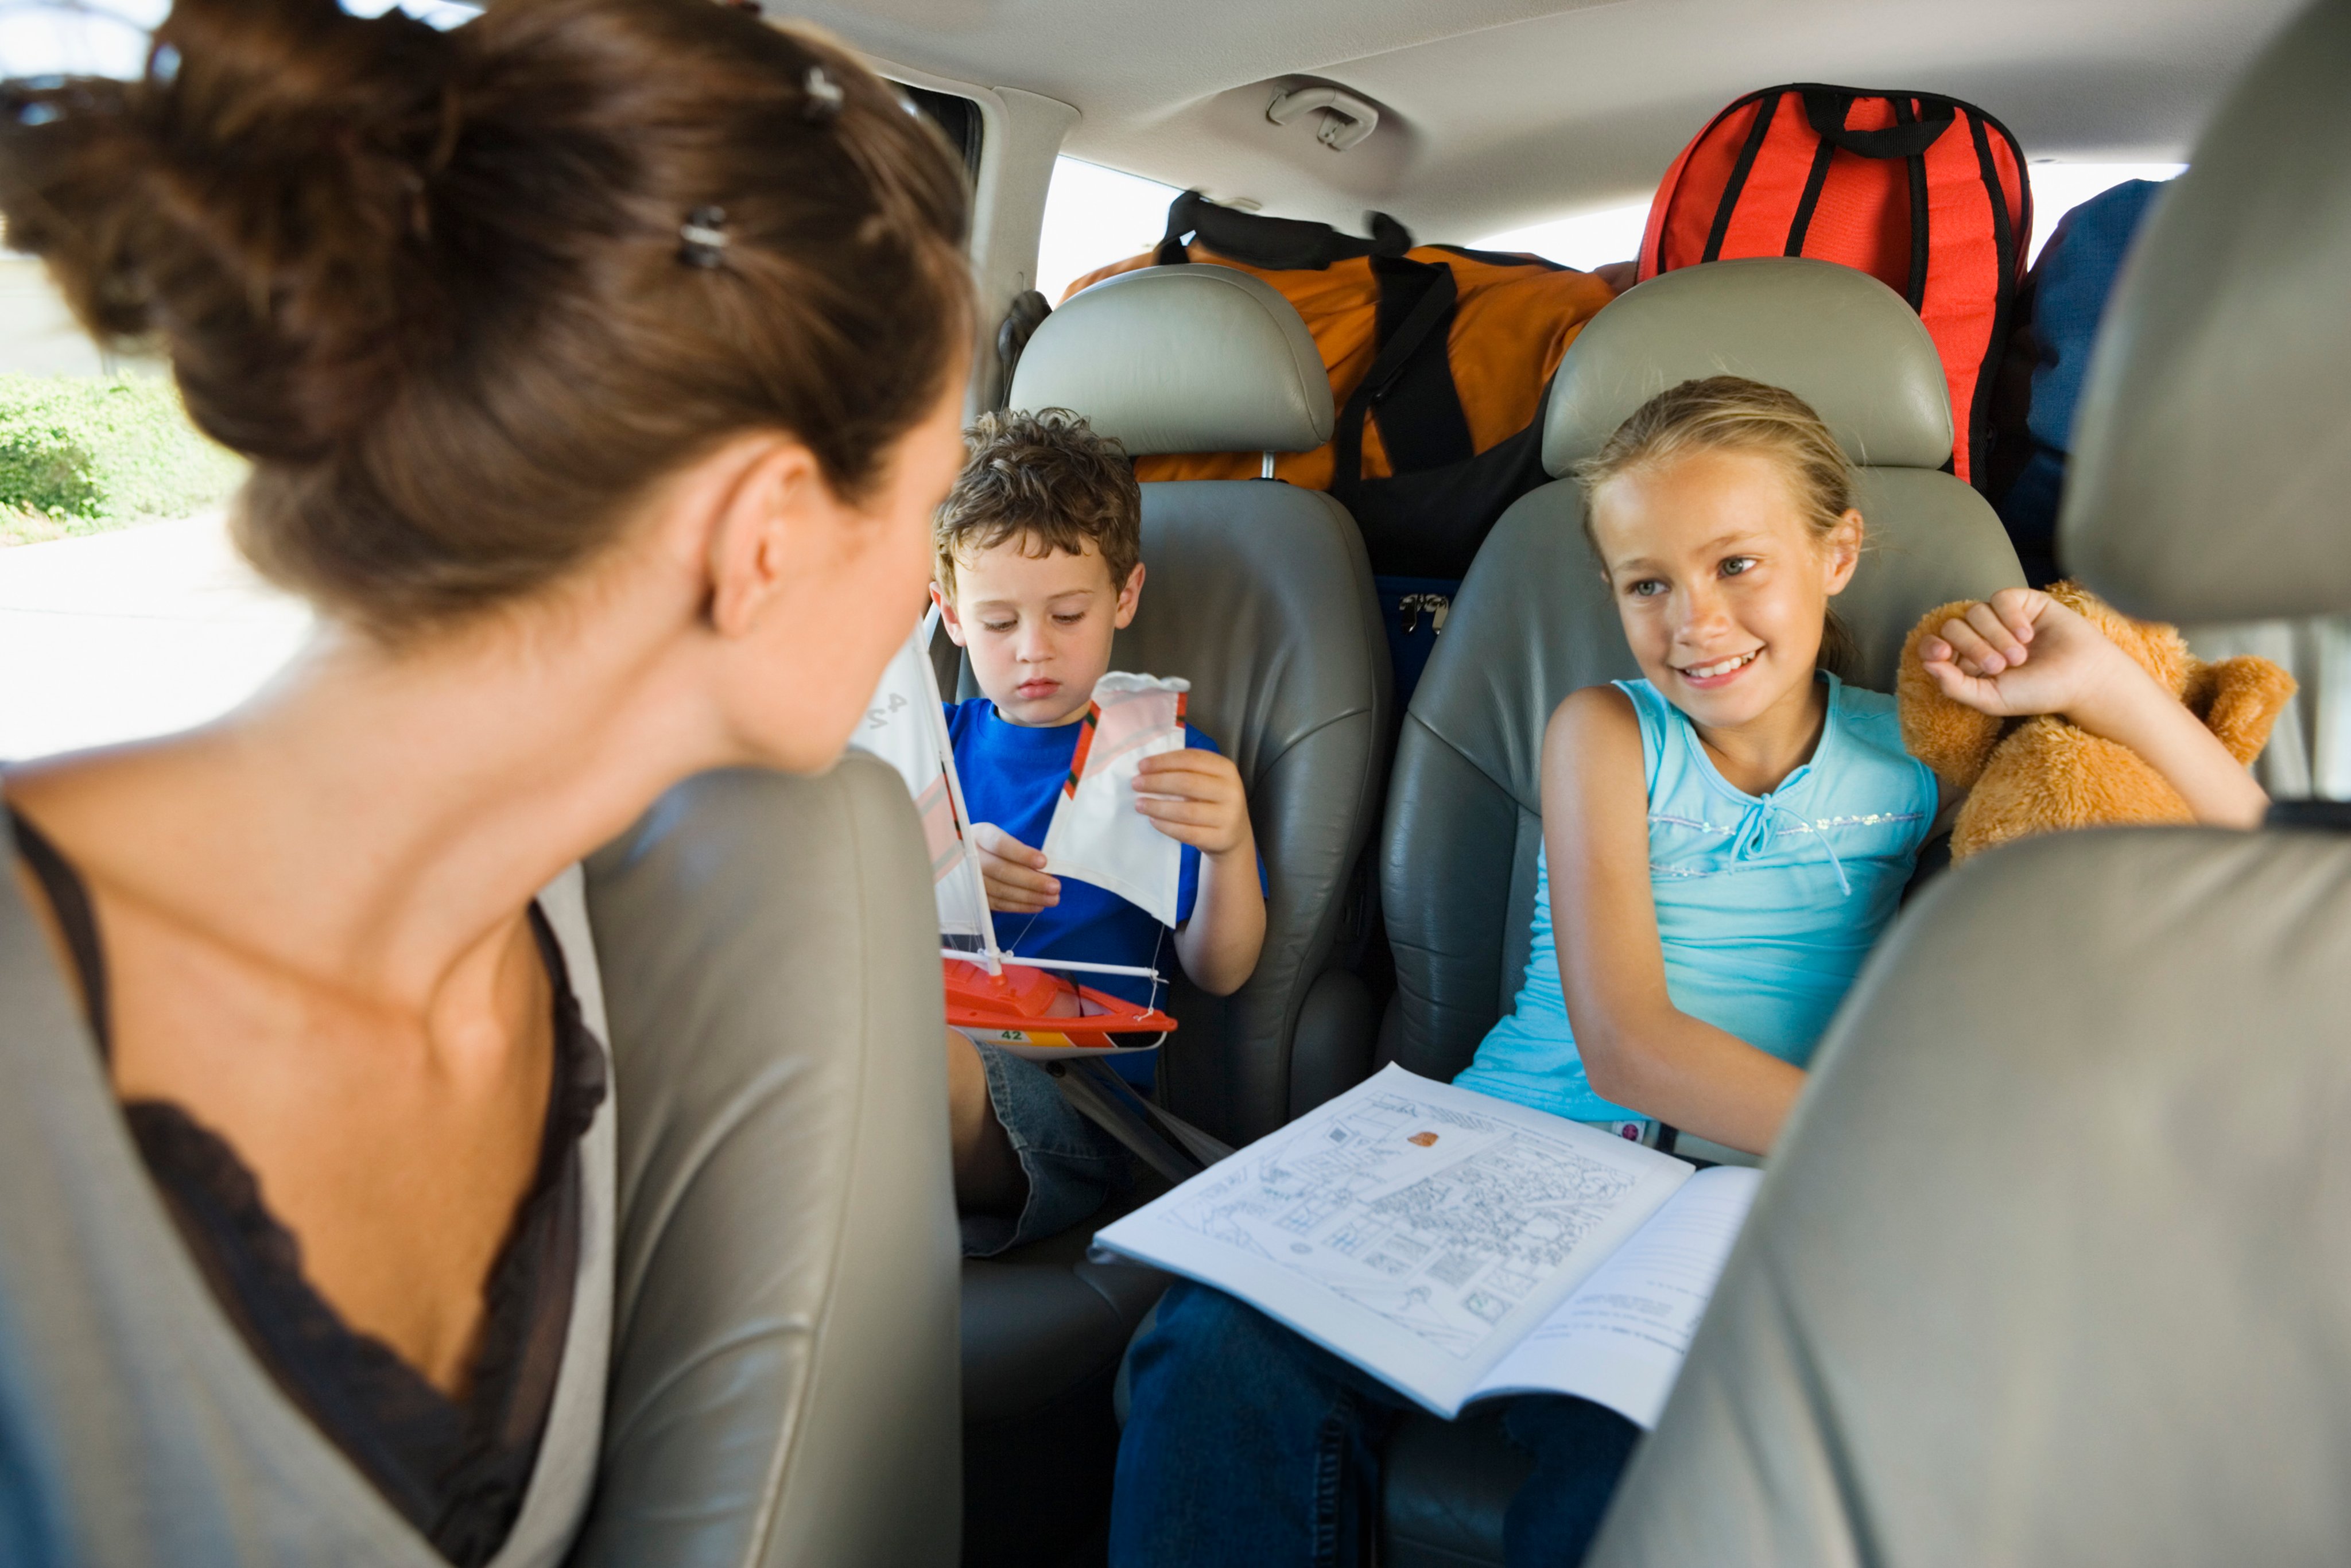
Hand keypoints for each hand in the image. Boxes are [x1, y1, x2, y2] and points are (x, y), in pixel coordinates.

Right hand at [970, 822, 1058, 912]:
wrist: (965, 860)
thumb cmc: (992, 848)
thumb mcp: (1001, 840)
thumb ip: (1020, 851)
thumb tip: (1046, 870)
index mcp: (980, 835)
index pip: (1000, 844)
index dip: (1022, 854)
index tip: (1044, 862)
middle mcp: (970, 856)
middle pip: (1001, 870)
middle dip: (1031, 880)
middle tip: (1055, 887)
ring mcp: (968, 878)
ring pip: (1001, 890)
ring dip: (1029, 896)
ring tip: (1052, 899)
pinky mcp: (973, 897)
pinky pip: (998, 904)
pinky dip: (1020, 906)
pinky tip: (1038, 905)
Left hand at [1134, 750, 1252, 858]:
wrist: (1234, 834)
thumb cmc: (1212, 800)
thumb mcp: (1207, 779)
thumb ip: (1185, 770)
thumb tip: (1147, 768)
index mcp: (1226, 769)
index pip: (1192, 759)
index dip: (1164, 761)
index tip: (1141, 766)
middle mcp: (1231, 791)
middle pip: (1188, 783)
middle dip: (1157, 782)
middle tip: (1136, 784)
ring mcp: (1228, 816)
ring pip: (1187, 811)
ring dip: (1158, 806)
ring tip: (1139, 804)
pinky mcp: (1220, 838)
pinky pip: (1188, 833)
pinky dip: (1167, 826)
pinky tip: (1153, 820)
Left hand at [1918, 587, 2139, 724]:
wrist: (2082, 679)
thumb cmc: (2038, 692)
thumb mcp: (1991, 699)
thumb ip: (1955, 686)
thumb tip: (1926, 664)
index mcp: (1967, 661)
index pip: (1934, 644)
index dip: (1931, 646)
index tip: (1941, 654)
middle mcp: (1980, 636)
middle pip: (1953, 627)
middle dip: (1973, 647)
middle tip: (2001, 667)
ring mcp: (2000, 618)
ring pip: (1976, 612)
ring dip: (1995, 636)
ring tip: (2020, 656)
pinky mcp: (2022, 601)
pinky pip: (2000, 598)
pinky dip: (2010, 617)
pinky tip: (2027, 635)